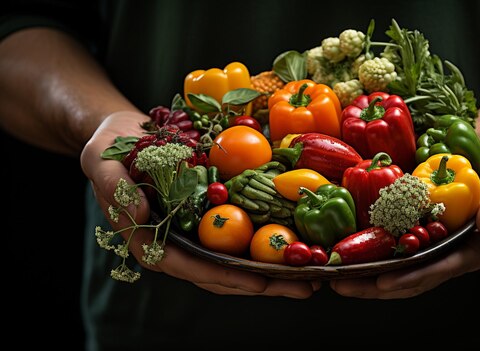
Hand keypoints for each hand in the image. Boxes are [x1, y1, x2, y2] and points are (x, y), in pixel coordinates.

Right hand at [80, 111, 318, 297]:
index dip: (227, 278)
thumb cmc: (109, 148)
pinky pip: (241, 233)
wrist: (124, 133)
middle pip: (223, 273)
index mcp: (151, 241)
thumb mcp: (102, 161)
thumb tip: (141, 215)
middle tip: (305, 287)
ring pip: (237, 260)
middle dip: (264, 283)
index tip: (261, 282)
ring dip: (274, 270)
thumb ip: (115, 189)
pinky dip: (268, 241)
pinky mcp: (211, 216)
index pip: (191, 268)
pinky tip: (299, 243)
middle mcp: (178, 243)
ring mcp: (196, 232)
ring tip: (314, 274)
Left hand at [329, 124, 479, 298]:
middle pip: (412, 274)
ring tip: (333, 273)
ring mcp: (433, 235)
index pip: (441, 269)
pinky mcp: (418, 219)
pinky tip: (343, 243)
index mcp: (476, 245)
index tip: (382, 284)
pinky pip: (392, 236)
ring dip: (366, 270)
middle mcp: (451, 246)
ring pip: (397, 261)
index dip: (411, 278)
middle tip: (341, 284)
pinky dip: (368, 243)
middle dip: (376, 284)